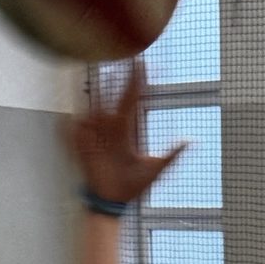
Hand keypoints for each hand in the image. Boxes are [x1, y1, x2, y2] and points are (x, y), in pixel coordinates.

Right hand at [67, 62, 185, 205]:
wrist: (113, 202)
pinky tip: (78, 112)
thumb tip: (190, 141)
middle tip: (128, 61)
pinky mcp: (83, 148)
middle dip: (122, 80)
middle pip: (117, 99)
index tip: (143, 65)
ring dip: (103, 93)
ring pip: (99, 108)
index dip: (138, 83)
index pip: (133, 101)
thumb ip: (172, 155)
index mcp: (126, 131)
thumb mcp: (155, 169)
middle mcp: (111, 129)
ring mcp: (96, 136)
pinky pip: (76, 132)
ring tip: (107, 76)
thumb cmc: (131, 186)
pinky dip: (74, 123)